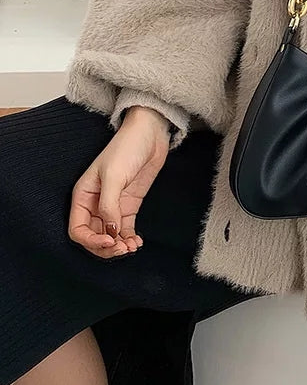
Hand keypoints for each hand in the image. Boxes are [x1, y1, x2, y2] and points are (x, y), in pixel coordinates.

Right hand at [68, 107, 170, 258]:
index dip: (91, 241)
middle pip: (94, 236)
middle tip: (123, 250)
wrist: (150, 134)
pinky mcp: (129, 205)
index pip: (78, 229)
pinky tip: (137, 242)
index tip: (109, 242)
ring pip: (110, 235)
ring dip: (119, 247)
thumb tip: (111, 232)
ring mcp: (113, 205)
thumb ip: (109, 205)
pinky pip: (125, 228)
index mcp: (82, 196)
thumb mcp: (114, 176)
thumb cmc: (127, 148)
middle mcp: (95, 204)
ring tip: (132, 248)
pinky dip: (129, 238)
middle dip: (106, 248)